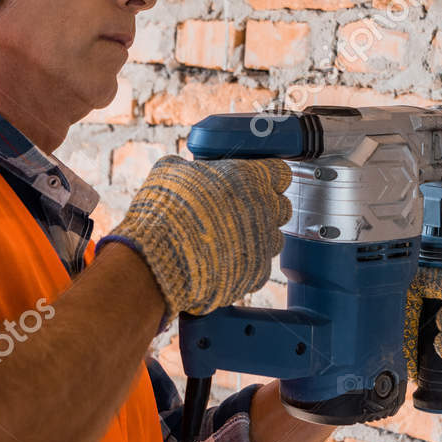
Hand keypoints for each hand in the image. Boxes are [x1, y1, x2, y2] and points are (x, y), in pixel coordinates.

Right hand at [101, 156, 292, 317]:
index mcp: (249, 178)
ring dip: (257, 238)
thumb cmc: (164, 211)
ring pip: (274, 239)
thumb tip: (184, 169)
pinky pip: (259, 267)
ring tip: (226, 241)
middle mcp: (264, 209)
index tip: (255, 183)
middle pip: (282, 206)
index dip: (267, 178)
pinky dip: (244, 265)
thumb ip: (189, 167)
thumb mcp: (170, 171)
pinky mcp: (257, 273)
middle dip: (265, 209)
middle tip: (237, 213)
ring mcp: (264, 243)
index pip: (280, 172)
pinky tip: (220, 263)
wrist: (158, 260)